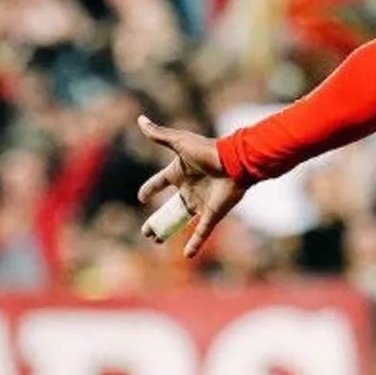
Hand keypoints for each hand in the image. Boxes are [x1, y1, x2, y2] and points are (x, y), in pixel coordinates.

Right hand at [136, 115, 245, 257]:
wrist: (235, 162)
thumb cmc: (208, 150)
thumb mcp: (179, 142)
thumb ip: (159, 134)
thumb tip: (140, 119)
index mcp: (180, 172)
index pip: (160, 182)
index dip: (150, 189)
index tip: (141, 197)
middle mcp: (190, 189)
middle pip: (170, 207)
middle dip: (157, 219)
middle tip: (146, 231)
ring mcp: (201, 202)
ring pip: (181, 221)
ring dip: (169, 231)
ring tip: (156, 240)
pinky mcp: (213, 213)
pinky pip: (202, 231)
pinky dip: (195, 243)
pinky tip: (188, 255)